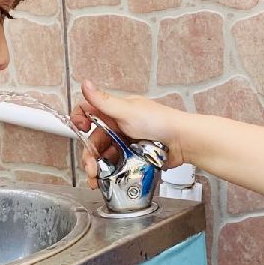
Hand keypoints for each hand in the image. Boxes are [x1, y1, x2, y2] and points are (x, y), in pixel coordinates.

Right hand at [72, 79, 188, 187]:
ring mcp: (125, 143)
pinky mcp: (132, 159)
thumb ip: (103, 101)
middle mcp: (118, 127)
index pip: (89, 112)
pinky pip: (115, 167)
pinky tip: (107, 181)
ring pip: (103, 156)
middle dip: (89, 155)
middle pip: (93, 141)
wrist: (182, 142)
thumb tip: (85, 83)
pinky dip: (109, 174)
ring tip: (97, 179)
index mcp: (115, 111)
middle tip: (91, 168)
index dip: (80, 120)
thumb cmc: (160, 122)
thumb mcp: (127, 111)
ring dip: (97, 168)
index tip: (81, 129)